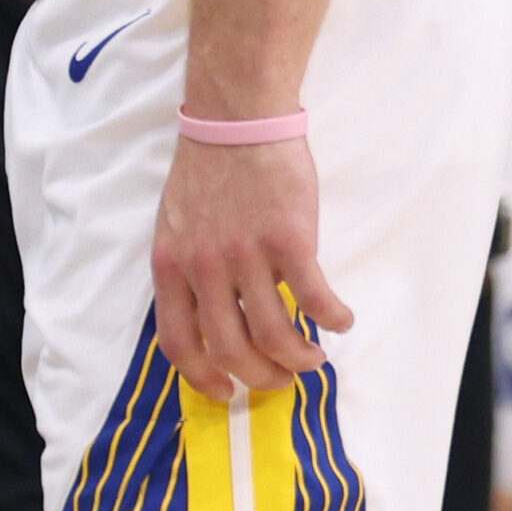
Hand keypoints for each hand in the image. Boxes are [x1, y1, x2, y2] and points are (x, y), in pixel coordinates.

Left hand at [151, 134, 352, 399]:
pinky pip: (315, 299)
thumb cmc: (208, 170)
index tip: (226, 390)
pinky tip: (340, 319)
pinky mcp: (288, 240)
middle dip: (261, 377)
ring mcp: (246, 255)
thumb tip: (210, 319)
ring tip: (313, 357)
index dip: (203, 378)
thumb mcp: (176, 225)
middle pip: (231, 350)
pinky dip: (333, 319)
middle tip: (282, 377)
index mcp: (171, 265)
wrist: (235, 119)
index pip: (178, 342)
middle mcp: (204, 267)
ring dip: (299, 358)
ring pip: (275, 336)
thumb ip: (188, 271)